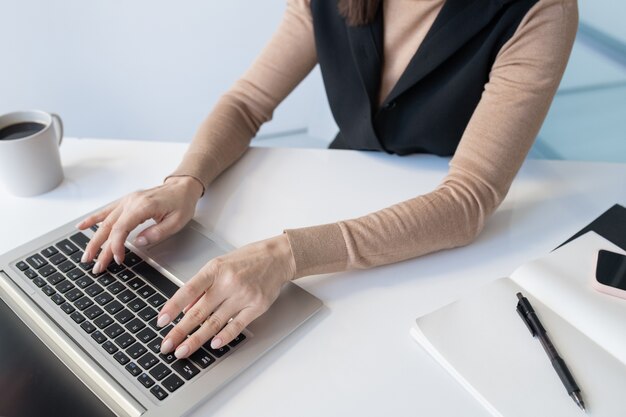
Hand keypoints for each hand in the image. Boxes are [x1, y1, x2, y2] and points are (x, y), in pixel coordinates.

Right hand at [77, 176, 203, 270]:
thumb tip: (139, 243)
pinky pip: (107, 211)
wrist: (182, 187)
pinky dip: (93, 219)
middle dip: (100, 248)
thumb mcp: (177, 221)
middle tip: (95, 265)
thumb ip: (157, 233)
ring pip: (105, 221)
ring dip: (94, 239)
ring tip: (87, 254)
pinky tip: (82, 226)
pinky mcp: (127, 202)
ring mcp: (127, 201)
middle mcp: (131, 202)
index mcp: (143, 206)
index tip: (117, 259)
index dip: (117, 245)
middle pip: (110, 227)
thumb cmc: (181, 203)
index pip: (122, 228)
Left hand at [157, 234, 295, 357]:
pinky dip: (224, 337)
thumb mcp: (219, 265)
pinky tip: (213, 345)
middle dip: (180, 331)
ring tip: (183, 351)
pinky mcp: (256, 306)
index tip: (161, 321)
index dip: (172, 307)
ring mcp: (243, 295)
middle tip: (167, 345)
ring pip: (215, 322)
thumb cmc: (247, 260)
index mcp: (215, 270)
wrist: (277, 258)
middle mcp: (228, 282)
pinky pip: (237, 326)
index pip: (188, 290)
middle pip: (198, 311)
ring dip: (196, 339)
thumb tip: (184, 309)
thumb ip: (201, 286)